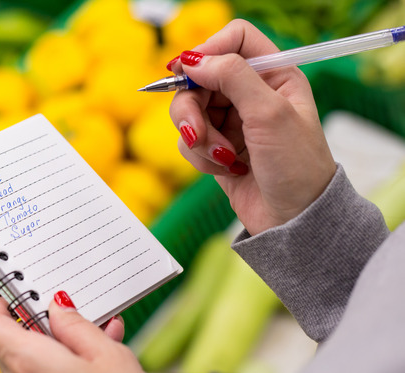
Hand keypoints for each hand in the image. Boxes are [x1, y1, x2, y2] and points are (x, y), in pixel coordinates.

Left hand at [0, 292, 158, 372]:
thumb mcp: (107, 354)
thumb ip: (76, 326)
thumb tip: (58, 308)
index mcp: (27, 362)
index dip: (4, 303)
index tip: (23, 294)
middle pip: (17, 345)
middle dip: (48, 329)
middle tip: (81, 320)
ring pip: (34, 370)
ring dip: (60, 354)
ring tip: (101, 347)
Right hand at [168, 19, 336, 234]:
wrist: (294, 220)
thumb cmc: (297, 167)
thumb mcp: (269, 113)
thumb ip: (232, 77)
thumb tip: (191, 59)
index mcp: (274, 75)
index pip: (234, 40)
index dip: (208, 50)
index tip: (188, 73)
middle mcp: (250, 94)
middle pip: (200, 78)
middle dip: (192, 107)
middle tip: (195, 132)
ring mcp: (231, 121)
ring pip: (188, 110)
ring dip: (198, 137)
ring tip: (220, 158)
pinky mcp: (216, 147)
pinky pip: (189, 140)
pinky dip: (200, 156)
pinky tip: (225, 169)